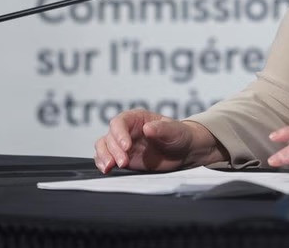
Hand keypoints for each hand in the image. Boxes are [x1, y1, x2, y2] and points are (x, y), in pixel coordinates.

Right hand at [93, 109, 223, 173]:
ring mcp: (122, 145)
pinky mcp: (122, 158)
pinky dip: (103, 163)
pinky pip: (105, 158)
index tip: (126, 146)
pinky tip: (107, 170)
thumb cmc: (180, 136)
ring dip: (104, 157)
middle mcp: (127, 130)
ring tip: (110, 167)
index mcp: (137, 118)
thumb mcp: (175, 131)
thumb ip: (162, 129)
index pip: (120, 122)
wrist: (184, 152)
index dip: (119, 134)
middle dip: (113, 150)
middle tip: (123, 162)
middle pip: (109, 136)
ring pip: (103, 147)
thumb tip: (147, 128)